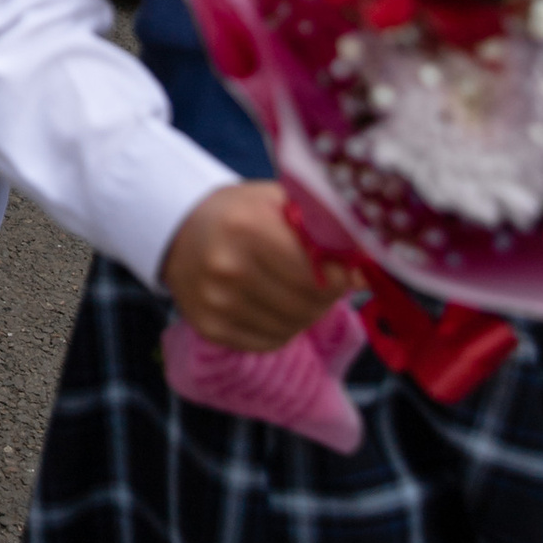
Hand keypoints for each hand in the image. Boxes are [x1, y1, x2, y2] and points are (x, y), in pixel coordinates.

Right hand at [160, 182, 353, 354]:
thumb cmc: (239, 213)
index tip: (348, 271)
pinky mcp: (210, 328)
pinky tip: (276, 305)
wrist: (178, 231)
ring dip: (308, 313)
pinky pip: (269, 341)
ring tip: (300, 291)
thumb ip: (322, 227)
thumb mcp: (276, 201)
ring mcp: (216, 302)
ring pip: (292, 326)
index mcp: (247, 228)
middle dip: (328, 296)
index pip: (316, 273)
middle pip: (306, 303)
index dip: (341, 277)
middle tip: (327, 281)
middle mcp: (227, 268)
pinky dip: (284, 328)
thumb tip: (365, 270)